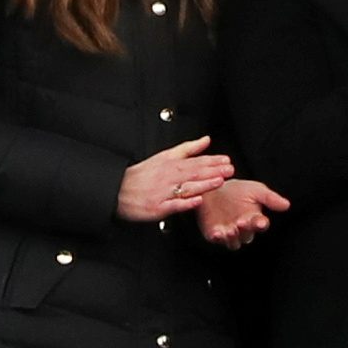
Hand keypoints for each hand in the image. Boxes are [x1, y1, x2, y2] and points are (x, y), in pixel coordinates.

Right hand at [116, 137, 232, 224]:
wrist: (118, 190)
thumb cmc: (142, 174)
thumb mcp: (164, 156)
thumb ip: (187, 148)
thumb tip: (206, 139)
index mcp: (171, 165)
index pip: (196, 162)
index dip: (212, 161)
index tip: (227, 160)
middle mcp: (168, 177)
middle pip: (194, 173)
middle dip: (213, 171)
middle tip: (229, 170)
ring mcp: (163, 193)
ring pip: (187, 188)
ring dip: (204, 185)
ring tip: (219, 182)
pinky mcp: (157, 208)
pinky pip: (173, 205)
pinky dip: (186, 203)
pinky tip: (197, 201)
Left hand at [196, 176, 287, 247]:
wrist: (215, 188)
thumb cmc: (238, 190)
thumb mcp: (256, 190)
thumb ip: (270, 198)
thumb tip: (287, 205)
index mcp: (254, 219)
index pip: (260, 225)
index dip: (260, 224)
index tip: (260, 222)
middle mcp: (243, 230)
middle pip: (247, 235)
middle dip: (245, 230)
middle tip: (241, 221)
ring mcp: (229, 234)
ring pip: (234, 243)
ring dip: (233, 238)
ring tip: (231, 229)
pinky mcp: (214, 234)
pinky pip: (217, 240)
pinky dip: (217, 238)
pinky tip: (217, 232)